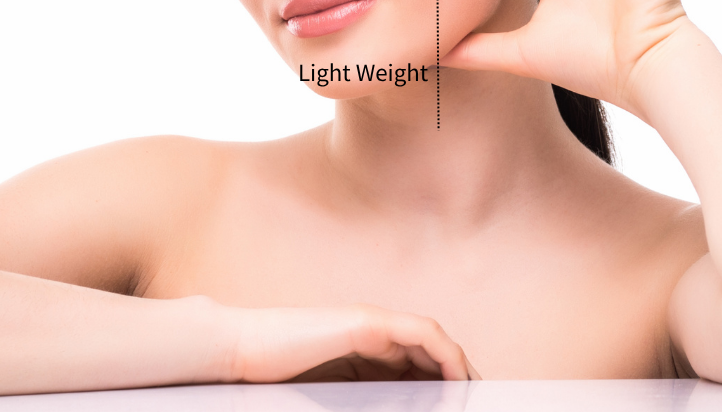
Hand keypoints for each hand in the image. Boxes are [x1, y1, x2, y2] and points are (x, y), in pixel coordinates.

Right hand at [223, 303, 478, 382]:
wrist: (241, 351)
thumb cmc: (276, 379)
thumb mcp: (332, 395)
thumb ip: (362, 397)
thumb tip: (393, 409)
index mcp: (367, 351)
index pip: (419, 365)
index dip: (444, 386)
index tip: (459, 407)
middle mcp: (376, 333)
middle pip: (432, 351)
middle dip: (458, 380)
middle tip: (476, 404)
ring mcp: (373, 324)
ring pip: (433, 341)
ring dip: (457, 368)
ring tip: (471, 396)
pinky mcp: (367, 322)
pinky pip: (421, 333)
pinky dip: (444, 354)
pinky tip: (455, 380)